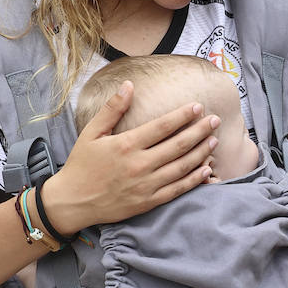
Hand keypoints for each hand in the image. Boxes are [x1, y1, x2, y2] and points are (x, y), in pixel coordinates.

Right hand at [44, 81, 217, 232]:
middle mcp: (139, 165)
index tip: (198, 107)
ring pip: (182, 167)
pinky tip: (207, 169)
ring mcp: (145, 185)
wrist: (72, 202)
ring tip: (215, 140)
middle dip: (200, 131)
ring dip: (201, 153)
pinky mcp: (148, 201)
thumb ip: (112, 109)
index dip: (183, 116)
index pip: (163, 127)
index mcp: (126, 145)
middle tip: (215, 120)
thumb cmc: (82, 164)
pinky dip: (194, 179)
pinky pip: (177, 189)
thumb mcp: (91, 133)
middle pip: (178, 145)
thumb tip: (129, 85)